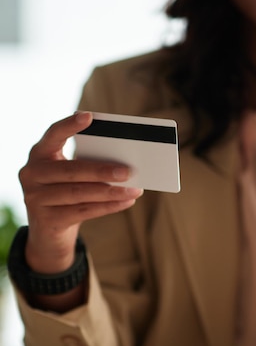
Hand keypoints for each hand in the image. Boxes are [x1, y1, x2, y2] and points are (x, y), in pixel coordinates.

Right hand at [18, 112, 143, 273]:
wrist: (49, 229)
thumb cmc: (67, 190)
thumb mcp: (70, 173)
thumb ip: (88, 162)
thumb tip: (125, 161)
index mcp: (39, 154)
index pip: (52, 135)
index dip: (69, 126)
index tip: (89, 116)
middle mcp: (32, 174)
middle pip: (71, 171)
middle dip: (102, 171)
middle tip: (129, 171)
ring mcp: (35, 198)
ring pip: (78, 193)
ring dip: (111, 192)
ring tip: (134, 190)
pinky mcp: (47, 220)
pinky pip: (83, 211)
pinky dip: (108, 206)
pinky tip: (126, 201)